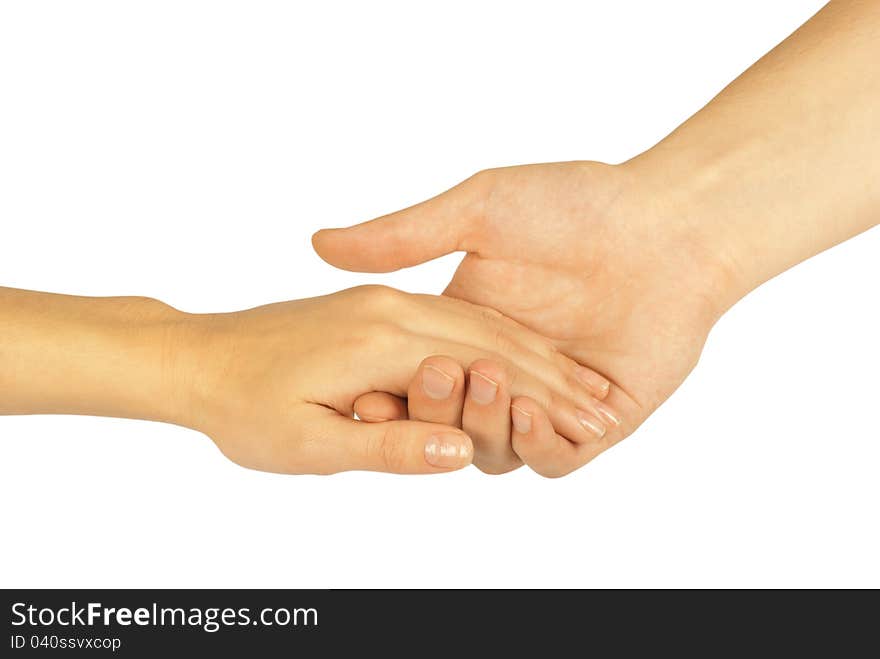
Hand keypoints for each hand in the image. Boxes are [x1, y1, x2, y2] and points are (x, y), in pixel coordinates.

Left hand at [179, 285, 614, 474]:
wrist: (196, 357)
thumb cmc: (243, 405)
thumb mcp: (308, 442)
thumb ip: (386, 445)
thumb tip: (458, 450)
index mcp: (383, 341)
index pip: (485, 370)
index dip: (541, 401)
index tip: (591, 425)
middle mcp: (393, 312)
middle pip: (493, 342)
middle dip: (554, 377)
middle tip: (605, 407)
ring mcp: (386, 304)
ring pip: (478, 325)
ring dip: (534, 354)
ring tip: (581, 383)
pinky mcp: (378, 306)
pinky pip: (452, 318)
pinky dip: (496, 339)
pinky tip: (521, 354)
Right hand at [313, 162, 737, 474]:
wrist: (668, 223)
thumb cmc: (576, 204)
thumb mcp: (478, 211)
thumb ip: (402, 236)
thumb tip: (320, 244)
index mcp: (468, 328)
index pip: (413, 377)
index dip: (388, 391)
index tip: (364, 389)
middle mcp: (505, 369)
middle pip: (449, 421)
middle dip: (435, 407)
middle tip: (438, 374)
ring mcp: (550, 397)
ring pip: (496, 449)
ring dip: (483, 427)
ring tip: (488, 385)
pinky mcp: (598, 421)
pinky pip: (554, 459)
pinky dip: (535, 446)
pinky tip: (528, 411)